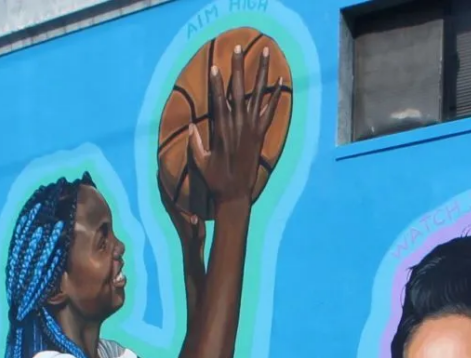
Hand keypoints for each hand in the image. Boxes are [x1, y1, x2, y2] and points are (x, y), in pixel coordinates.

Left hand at [159, 176, 205, 251]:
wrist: (191, 251)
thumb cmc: (196, 241)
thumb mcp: (199, 233)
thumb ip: (197, 225)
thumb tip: (195, 218)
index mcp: (177, 214)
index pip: (167, 196)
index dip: (162, 184)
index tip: (158, 172)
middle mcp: (173, 213)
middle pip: (164, 194)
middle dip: (161, 181)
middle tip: (158, 168)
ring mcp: (175, 215)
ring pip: (167, 197)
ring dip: (164, 186)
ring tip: (163, 175)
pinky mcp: (179, 217)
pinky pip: (172, 201)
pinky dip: (169, 193)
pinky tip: (172, 190)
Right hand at [188, 44, 283, 206]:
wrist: (235, 196)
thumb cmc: (215, 180)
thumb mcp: (199, 162)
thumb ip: (195, 143)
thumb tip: (190, 127)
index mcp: (222, 133)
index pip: (219, 103)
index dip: (217, 85)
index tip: (215, 67)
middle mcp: (239, 128)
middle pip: (238, 92)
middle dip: (238, 69)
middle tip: (238, 48)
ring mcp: (252, 131)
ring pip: (257, 96)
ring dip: (261, 74)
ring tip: (267, 53)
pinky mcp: (260, 136)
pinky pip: (270, 112)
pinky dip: (275, 96)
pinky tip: (280, 80)